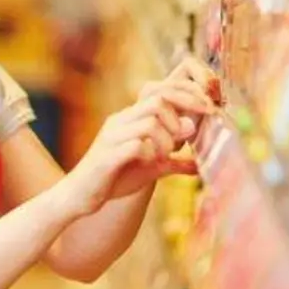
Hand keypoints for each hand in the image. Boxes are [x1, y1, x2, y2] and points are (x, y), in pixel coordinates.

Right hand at [53, 59, 217, 218]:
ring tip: (165, 156)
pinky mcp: (107, 157)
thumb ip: (174, 162)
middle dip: (180, 117)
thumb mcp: (151, 168)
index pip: (161, 92)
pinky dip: (150, 154)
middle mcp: (120, 121)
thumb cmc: (114, 178)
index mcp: (130, 118)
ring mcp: (112, 137)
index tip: (209, 111)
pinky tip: (151, 164)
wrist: (80, 196)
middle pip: (157, 100)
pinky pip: (134, 146)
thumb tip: (201, 164)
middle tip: (187, 139)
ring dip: (166, 139)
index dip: (188, 96)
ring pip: (149, 121)